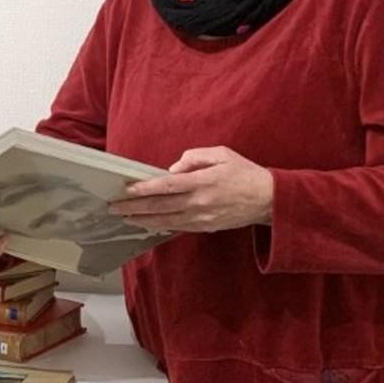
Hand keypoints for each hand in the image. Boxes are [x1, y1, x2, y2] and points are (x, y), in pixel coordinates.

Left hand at [111, 146, 273, 232]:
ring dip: (143, 220)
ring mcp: (203, 218)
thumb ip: (195, 157)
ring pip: (166, 221)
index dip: (144, 189)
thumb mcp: (222, 154)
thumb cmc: (245, 173)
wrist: (270, 200)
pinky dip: (160, 226)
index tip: (126, 190)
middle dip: (134, 208)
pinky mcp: (206, 226)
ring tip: (124, 218)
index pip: (167, 187)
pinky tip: (147, 224)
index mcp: (203, 183)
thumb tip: (173, 168)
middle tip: (113, 207)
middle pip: (160, 206)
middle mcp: (200, 203)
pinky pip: (178, 228)